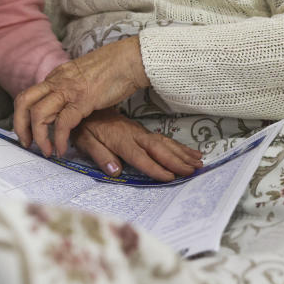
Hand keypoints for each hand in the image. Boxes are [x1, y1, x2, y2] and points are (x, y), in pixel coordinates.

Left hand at [13, 36, 149, 157]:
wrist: (129, 59)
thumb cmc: (112, 68)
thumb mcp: (82, 76)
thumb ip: (70, 89)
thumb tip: (67, 106)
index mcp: (56, 76)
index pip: (28, 95)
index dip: (22, 116)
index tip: (26, 132)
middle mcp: (57, 82)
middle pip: (23, 102)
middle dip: (20, 126)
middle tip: (26, 143)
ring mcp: (68, 90)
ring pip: (39, 114)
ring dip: (38, 136)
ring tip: (46, 151)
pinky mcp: (83, 100)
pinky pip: (63, 123)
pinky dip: (59, 139)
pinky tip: (62, 149)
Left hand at [72, 108, 201, 180]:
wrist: (85, 107)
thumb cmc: (85, 128)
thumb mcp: (84, 141)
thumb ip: (100, 155)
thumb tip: (116, 171)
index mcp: (120, 140)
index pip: (140, 157)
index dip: (155, 168)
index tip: (170, 177)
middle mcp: (134, 136)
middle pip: (158, 149)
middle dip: (176, 161)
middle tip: (193, 171)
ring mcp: (140, 133)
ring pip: (165, 143)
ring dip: (182, 153)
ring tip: (199, 163)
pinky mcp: (143, 132)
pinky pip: (164, 139)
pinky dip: (179, 146)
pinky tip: (191, 152)